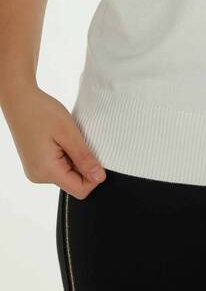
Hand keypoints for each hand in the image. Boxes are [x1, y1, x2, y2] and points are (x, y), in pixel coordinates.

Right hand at [1, 82, 105, 198]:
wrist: (20, 100)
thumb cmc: (43, 112)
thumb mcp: (69, 133)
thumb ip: (84, 158)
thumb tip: (99, 177)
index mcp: (47, 171)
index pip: (79, 190)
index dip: (93, 176)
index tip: (96, 155)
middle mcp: (39, 176)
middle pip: (73, 183)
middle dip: (83, 165)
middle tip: (79, 141)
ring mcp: (35, 171)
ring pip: (67, 174)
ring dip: (74, 159)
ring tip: (68, 138)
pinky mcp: (36, 164)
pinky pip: (58, 167)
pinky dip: (66, 156)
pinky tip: (62, 140)